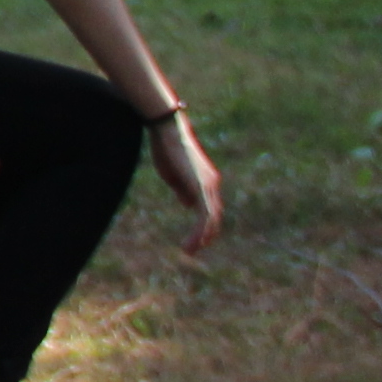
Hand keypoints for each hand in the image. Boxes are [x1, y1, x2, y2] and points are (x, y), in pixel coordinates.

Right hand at [152, 110, 228, 253]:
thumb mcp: (174, 175)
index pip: (210, 209)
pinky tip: (193, 241)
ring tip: (189, 250)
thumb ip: (183, 190)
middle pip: (214, 216)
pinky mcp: (201, 187)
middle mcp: (212, 185)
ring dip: (202, 237)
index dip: (204, 226)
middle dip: (205, 235)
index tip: (195, 240)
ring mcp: (208, 186)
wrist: (168, 132)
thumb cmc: (167, 149)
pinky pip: (204, 214)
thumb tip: (189, 205)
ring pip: (211, 219)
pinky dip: (200, 230)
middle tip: (193, 250)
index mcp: (206, 181)